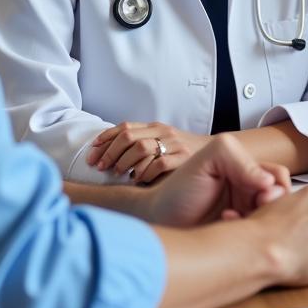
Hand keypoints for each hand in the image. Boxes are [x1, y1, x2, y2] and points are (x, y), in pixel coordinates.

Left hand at [86, 121, 210, 183]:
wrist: (215, 153)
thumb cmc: (182, 152)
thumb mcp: (162, 142)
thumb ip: (140, 144)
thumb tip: (106, 154)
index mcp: (155, 127)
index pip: (124, 127)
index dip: (105, 139)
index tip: (92, 153)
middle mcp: (164, 132)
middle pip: (129, 137)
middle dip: (110, 153)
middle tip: (100, 167)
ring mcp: (174, 144)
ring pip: (141, 148)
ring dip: (124, 163)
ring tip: (118, 174)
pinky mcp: (183, 158)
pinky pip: (158, 164)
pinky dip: (144, 173)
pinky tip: (138, 180)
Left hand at [144, 133, 290, 227]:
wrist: (160, 219)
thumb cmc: (180, 187)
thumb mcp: (210, 160)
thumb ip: (240, 160)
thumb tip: (269, 182)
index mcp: (247, 170)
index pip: (278, 176)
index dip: (275, 186)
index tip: (262, 196)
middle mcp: (250, 192)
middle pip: (280, 199)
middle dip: (270, 205)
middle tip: (255, 208)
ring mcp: (245, 215)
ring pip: (270, 218)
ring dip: (258, 218)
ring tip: (233, 217)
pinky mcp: (238, 235)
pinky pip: (256, 237)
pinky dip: (246, 232)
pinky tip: (226, 225)